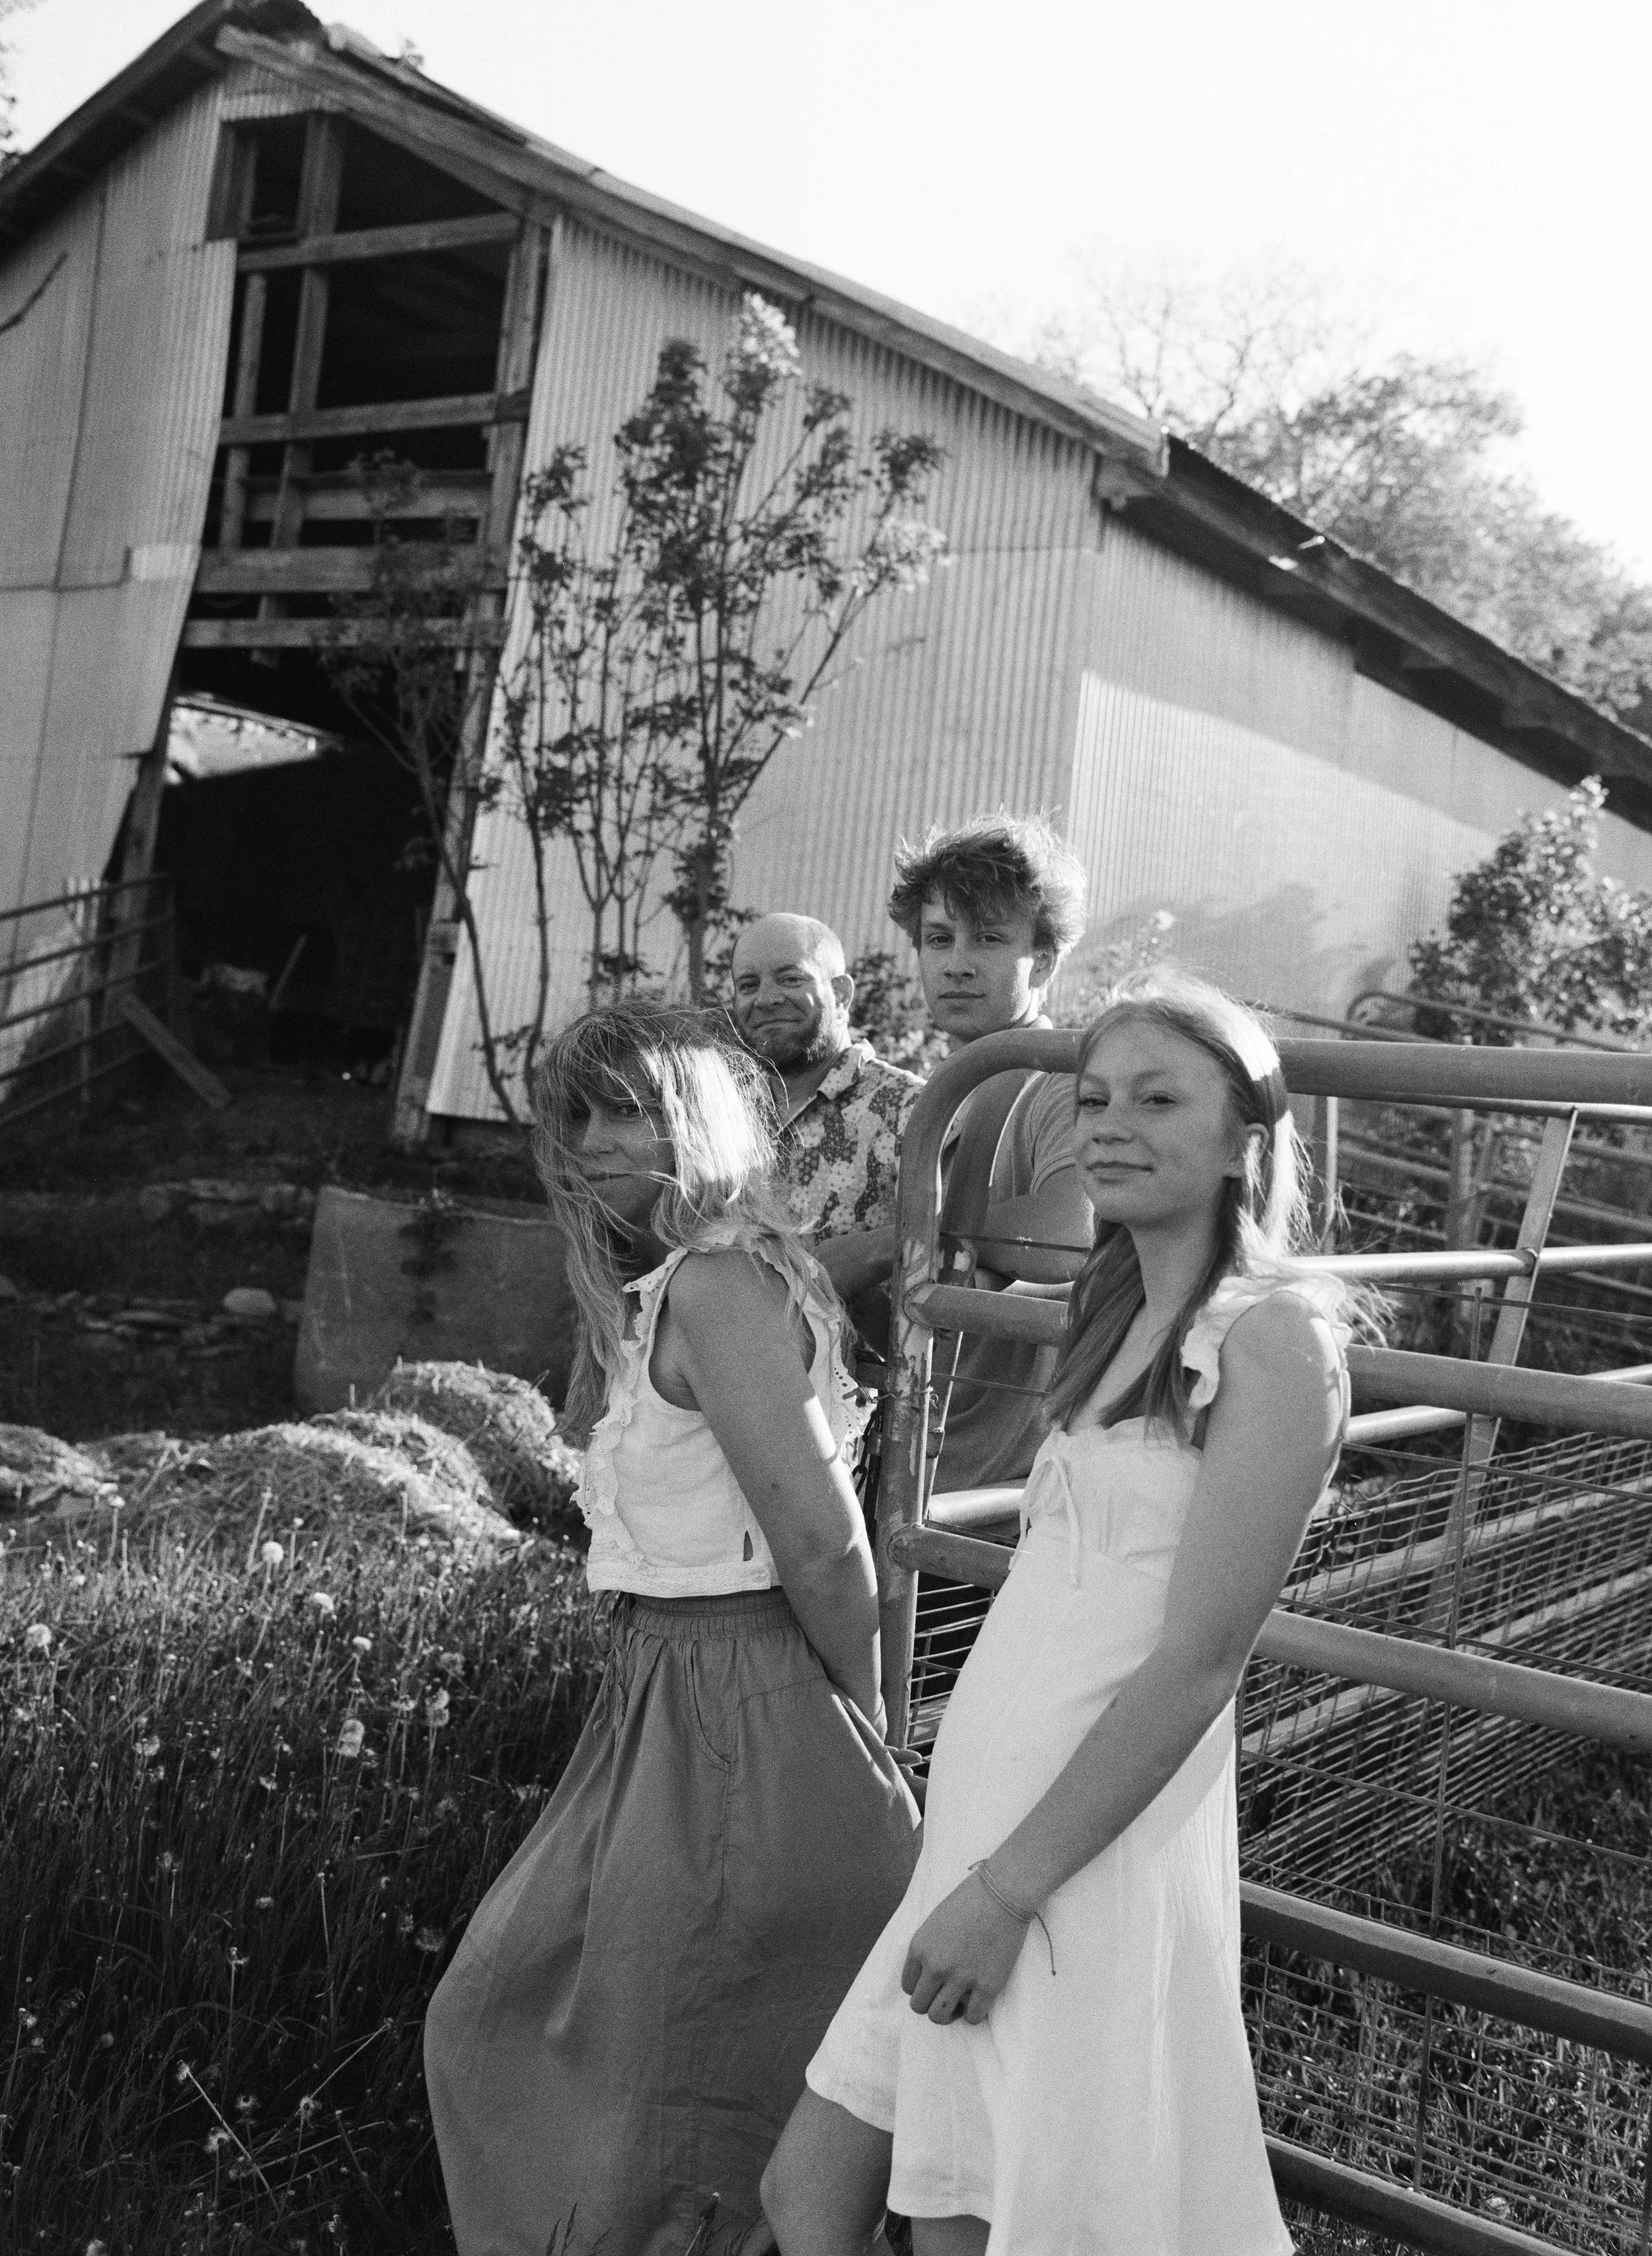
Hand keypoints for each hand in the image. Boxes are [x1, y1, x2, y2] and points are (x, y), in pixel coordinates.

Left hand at [900, 1870, 1028, 2025]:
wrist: (1002, 1893)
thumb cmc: (970, 1900)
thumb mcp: (935, 1923)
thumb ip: (928, 1950)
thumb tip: (929, 1977)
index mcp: (919, 1948)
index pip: (907, 1986)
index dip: (921, 1987)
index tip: (934, 1983)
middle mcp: (935, 1966)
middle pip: (919, 2006)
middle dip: (931, 2003)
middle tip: (946, 1995)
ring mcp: (961, 1978)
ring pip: (940, 2017)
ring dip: (948, 2013)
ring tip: (959, 2002)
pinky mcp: (987, 1986)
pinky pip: (972, 2018)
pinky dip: (974, 2014)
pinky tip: (979, 1999)